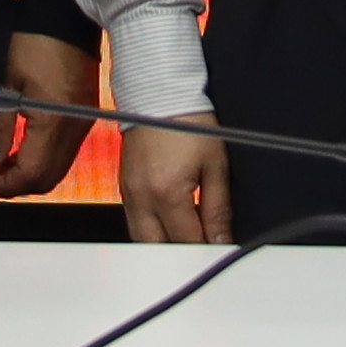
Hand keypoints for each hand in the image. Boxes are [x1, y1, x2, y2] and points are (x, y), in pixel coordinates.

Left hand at [0, 31, 101, 197]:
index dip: (3, 184)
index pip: (30, 173)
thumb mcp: (5, 84)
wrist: (64, 16)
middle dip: (15, 184)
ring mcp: (82, 123)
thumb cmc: (34, 42)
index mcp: (53, 121)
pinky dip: (42, 160)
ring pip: (56, 170)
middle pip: (46, 179)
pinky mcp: (83, 116)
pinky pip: (64, 153)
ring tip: (0, 164)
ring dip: (28, 173)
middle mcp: (74, 128)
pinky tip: (21, 149)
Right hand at [120, 119, 231, 243]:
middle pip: (158, 249)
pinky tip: (169, 222)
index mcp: (166, 194)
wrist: (161, 92)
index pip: (187, 242)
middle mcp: (142, 198)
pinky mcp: (124, 186)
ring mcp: (129, 193)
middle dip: (181, 253)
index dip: (207, 250)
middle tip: (203, 248)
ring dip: (163, 244)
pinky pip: (134, 221)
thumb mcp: (215, 165)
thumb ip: (218, 208)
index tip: (219, 249)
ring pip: (141, 239)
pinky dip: (150, 229)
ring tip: (187, 235)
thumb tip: (221, 239)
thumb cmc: (189, 120)